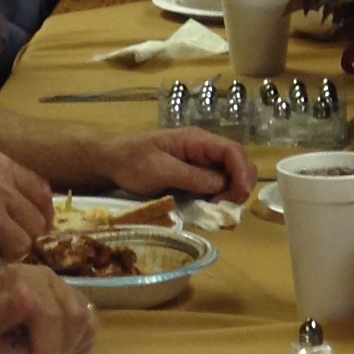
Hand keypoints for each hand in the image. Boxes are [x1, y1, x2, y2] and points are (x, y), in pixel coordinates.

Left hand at [0, 265, 94, 353]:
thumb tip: (26, 308)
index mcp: (17, 278)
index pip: (47, 310)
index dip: (46, 346)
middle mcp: (43, 275)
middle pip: (71, 315)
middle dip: (57, 350)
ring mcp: (60, 286)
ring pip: (85, 320)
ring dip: (68, 348)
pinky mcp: (72, 300)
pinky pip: (91, 325)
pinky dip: (77, 346)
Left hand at [92, 129, 255, 202]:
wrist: (110, 163)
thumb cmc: (132, 161)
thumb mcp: (160, 169)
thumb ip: (192, 176)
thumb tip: (222, 185)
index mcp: (197, 141)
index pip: (233, 151)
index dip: (242, 172)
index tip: (240, 194)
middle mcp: (204, 152)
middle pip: (238, 165)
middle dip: (239, 187)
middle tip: (224, 208)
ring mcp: (200, 166)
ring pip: (230, 179)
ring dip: (229, 197)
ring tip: (214, 212)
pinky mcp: (194, 180)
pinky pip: (215, 189)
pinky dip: (217, 202)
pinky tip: (208, 211)